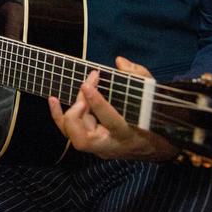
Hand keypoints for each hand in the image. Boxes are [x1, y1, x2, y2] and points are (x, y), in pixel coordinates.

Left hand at [47, 57, 178, 160]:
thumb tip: (120, 62)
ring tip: (84, 88)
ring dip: (72, 109)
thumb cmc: (155, 118)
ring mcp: (99, 148)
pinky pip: (69, 133)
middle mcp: (111, 146)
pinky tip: (53, 100)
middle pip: (83, 139)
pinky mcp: (91, 143)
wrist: (158, 145)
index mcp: (130, 135)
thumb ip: (139, 77)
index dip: (97, 105)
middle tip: (85, 89)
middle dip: (77, 113)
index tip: (88, 85)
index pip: (111, 124)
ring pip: (73, 136)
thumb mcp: (153, 95)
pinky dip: (59, 116)